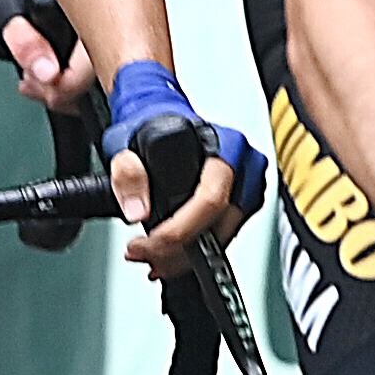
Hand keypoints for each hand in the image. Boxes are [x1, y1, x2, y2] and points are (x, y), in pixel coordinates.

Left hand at [93, 57, 247, 277]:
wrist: (158, 116)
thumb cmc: (149, 126)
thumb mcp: (126, 144)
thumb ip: (128, 175)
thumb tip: (137, 212)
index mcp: (224, 145)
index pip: (210, 200)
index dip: (179, 230)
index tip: (149, 243)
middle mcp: (244, 163)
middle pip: (220, 224)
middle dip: (179, 250)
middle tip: (143, 256)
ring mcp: (248, 182)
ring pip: (224, 234)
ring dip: (187, 255)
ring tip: (153, 258)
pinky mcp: (243, 199)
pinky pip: (224, 232)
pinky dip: (198, 247)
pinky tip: (172, 252)